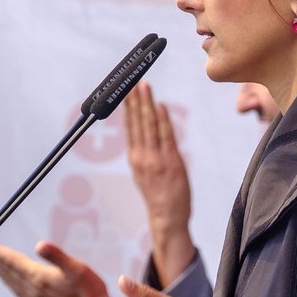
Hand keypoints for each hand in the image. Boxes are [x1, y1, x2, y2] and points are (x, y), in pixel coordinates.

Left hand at [0, 240, 121, 296]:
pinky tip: (12, 281)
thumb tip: (39, 244)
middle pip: (9, 272)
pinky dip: (11, 282)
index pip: (13, 263)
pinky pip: (19, 291)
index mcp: (38, 278)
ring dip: (2, 271)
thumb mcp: (78, 270)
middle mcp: (34, 290)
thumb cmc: (92, 292)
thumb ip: (57, 257)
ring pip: (13, 282)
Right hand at [124, 83, 195, 285]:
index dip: (127, 107)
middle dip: (134, 100)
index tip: (125, 90)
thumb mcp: (145, 171)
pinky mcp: (170, 162)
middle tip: (133, 81)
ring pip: (149, 126)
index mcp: (134, 157)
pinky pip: (166, 136)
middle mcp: (141, 156)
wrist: (167, 216)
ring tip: (144, 85)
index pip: (129, 126)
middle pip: (136, 122)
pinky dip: (162, 120)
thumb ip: (145, 151)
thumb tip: (147, 131)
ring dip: (146, 104)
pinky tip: (159, 106)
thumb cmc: (159, 193)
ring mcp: (155, 159)